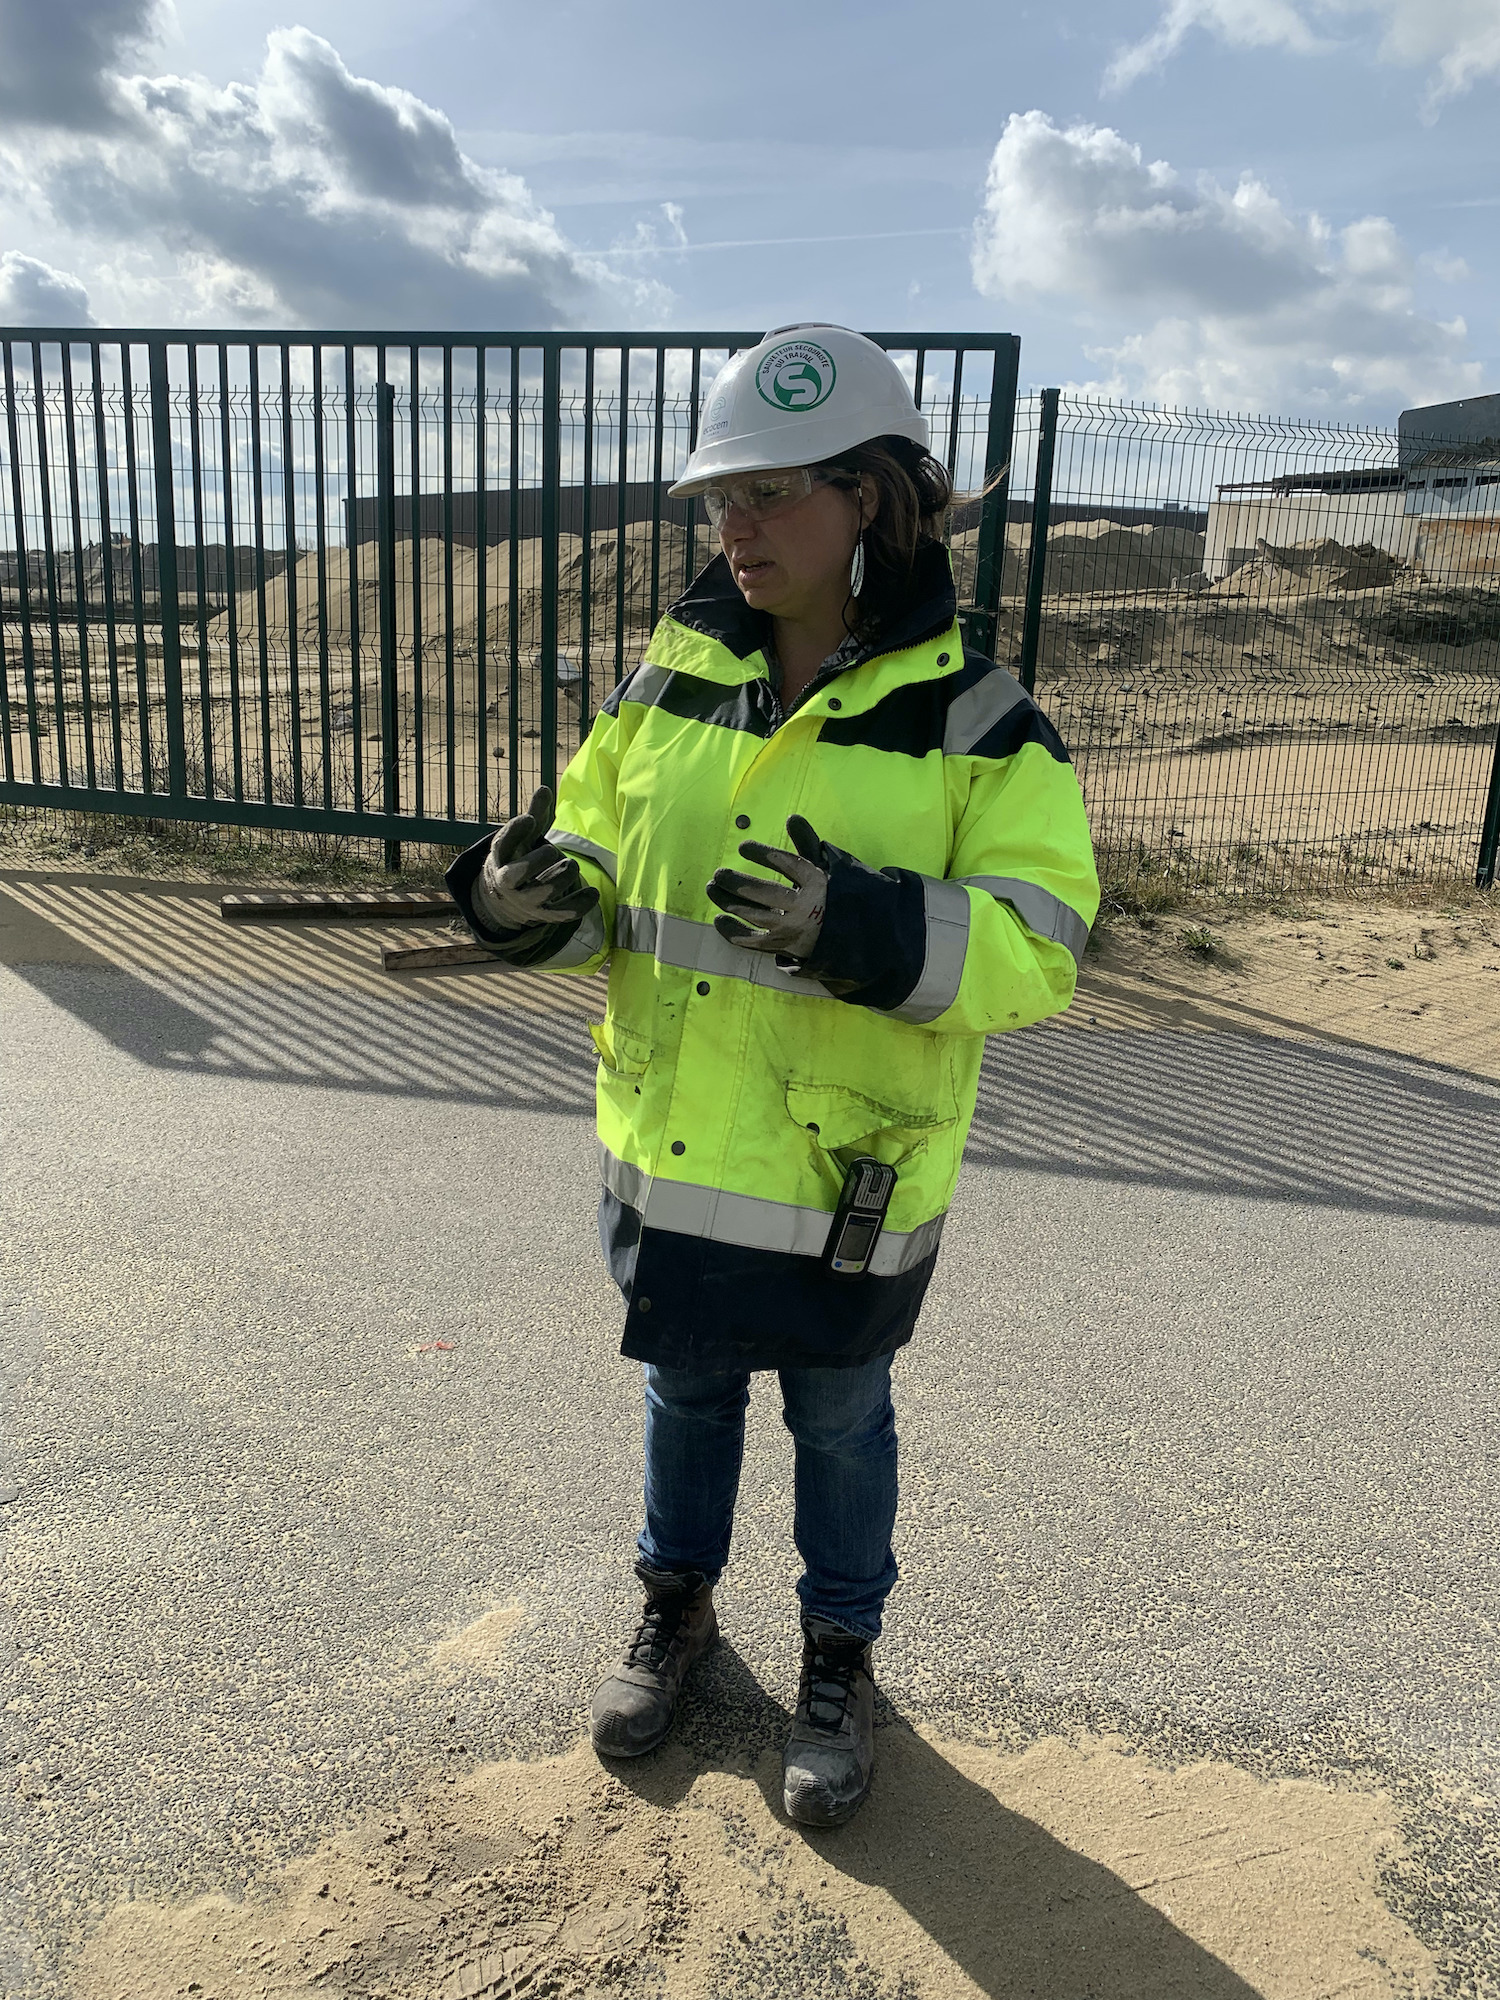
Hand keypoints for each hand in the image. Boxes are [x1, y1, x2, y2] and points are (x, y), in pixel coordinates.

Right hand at [472, 786, 599, 931]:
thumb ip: (535, 814)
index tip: (529, 819)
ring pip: (543, 893)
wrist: (508, 897)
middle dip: (537, 860)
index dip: (514, 831)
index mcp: (501, 857)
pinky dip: (580, 904)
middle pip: (517, 874)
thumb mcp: (523, 837)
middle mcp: (508, 881)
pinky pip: (562, 914)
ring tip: (571, 865)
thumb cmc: (520, 857)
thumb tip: (545, 788)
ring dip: (562, 877)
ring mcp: (526, 900)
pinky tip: (594, 892)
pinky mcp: (543, 914)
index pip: (502, 844)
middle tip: (551, 851)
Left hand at [706, 815, 828, 958]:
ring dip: (730, 902)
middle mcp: (805, 908)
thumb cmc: (828, 894)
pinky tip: (719, 919)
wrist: (847, 934)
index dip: (764, 855)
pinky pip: (754, 942)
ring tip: (712, 888)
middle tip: (718, 874)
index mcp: (818, 884)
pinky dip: (734, 932)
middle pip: (767, 893)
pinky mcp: (783, 946)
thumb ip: (806, 842)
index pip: (789, 865)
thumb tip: (792, 818)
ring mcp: (792, 930)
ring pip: (756, 916)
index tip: (743, 847)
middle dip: (738, 883)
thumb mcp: (824, 867)